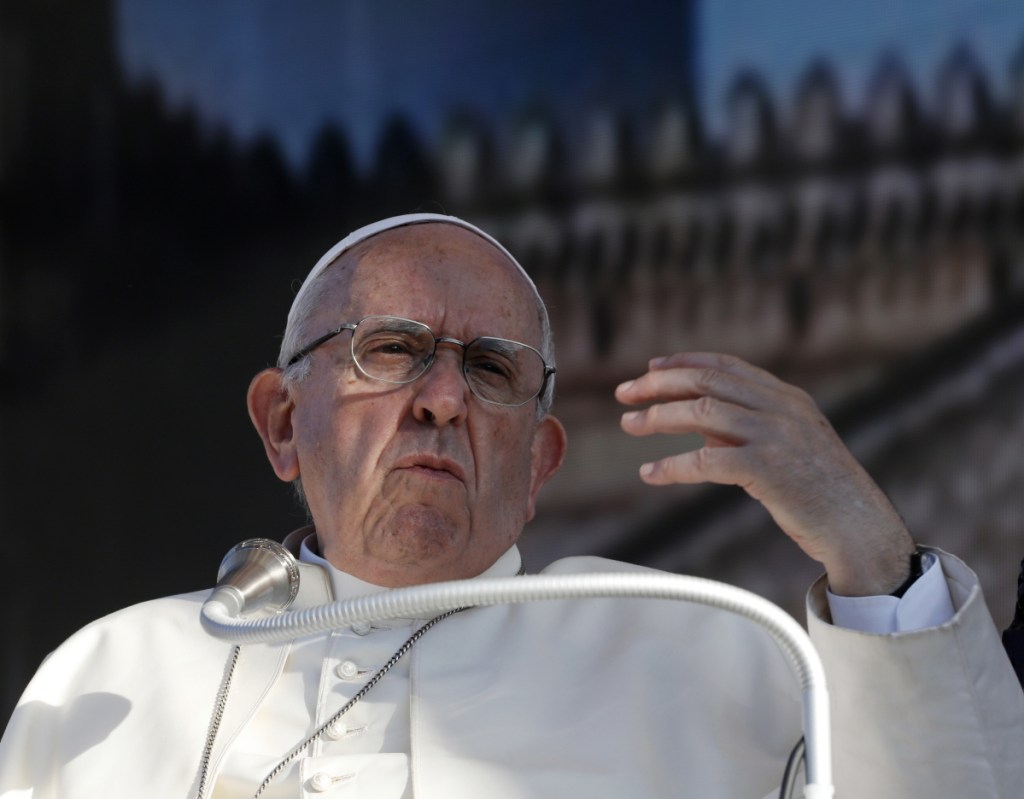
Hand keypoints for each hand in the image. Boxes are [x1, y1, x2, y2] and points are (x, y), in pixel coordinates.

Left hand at [615, 352, 915, 595]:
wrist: (859, 527)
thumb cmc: (819, 491)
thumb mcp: (786, 447)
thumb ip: (745, 429)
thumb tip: (696, 424)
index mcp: (787, 397)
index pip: (725, 364)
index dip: (683, 362)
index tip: (650, 368)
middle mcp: (782, 407)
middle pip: (706, 380)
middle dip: (658, 384)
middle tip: (624, 394)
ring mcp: (776, 435)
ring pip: (701, 413)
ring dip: (657, 417)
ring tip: (628, 425)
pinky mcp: (768, 469)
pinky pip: (706, 460)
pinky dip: (672, 465)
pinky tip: (650, 473)